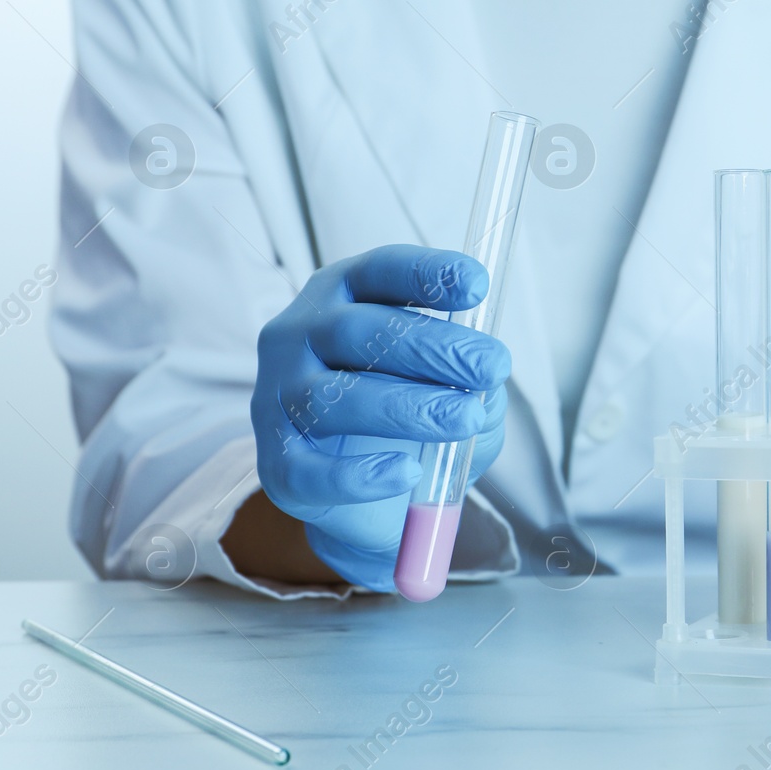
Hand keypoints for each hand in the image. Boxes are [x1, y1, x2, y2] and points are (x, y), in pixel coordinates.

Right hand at [250, 245, 509, 589]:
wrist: (378, 498)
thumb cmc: (415, 418)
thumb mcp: (456, 388)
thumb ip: (474, 382)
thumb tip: (488, 389)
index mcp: (342, 297)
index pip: (378, 271)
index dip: (426, 273)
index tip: (479, 286)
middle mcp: (299, 337)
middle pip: (358, 331)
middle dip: (434, 347)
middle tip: (492, 366)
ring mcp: (278, 400)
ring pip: (333, 397)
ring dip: (406, 406)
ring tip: (467, 418)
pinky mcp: (277, 466)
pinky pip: (310, 470)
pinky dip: (361, 474)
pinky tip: (408, 472)